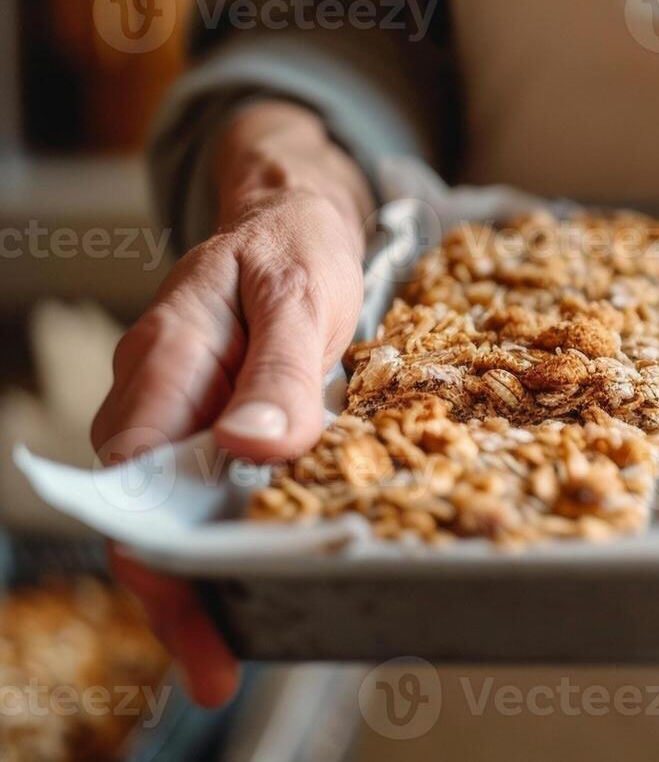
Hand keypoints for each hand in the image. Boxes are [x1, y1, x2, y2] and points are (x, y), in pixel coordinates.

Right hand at [90, 101, 369, 706]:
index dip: (155, 546)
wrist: (297, 212)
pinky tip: (255, 580)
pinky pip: (202, 492)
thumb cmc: (298, 247)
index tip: (188, 602)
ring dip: (198, 578)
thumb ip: (281, 370)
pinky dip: (223, 540)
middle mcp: (157, 393)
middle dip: (175, 592)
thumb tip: (254, 451)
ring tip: (234, 649)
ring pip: (171, 509)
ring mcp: (178, 412)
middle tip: (218, 666)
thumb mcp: (303, 295)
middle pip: (146, 510)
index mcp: (169, 358)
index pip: (135, 474)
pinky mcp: (209, 424)